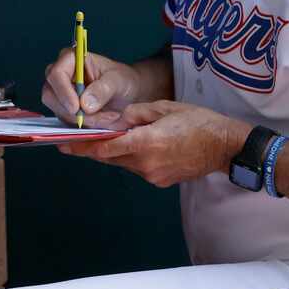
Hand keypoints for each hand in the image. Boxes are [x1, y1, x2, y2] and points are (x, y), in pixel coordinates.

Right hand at [42, 48, 145, 125]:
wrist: (128, 94)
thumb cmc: (122, 80)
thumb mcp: (118, 81)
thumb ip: (102, 89)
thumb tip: (84, 104)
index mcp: (70, 59)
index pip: (56, 74)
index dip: (63, 92)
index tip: (77, 108)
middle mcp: (60, 76)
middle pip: (51, 96)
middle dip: (73, 112)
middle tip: (99, 117)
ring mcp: (60, 95)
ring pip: (59, 112)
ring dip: (83, 120)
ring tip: (108, 117)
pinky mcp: (64, 111)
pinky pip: (67, 122)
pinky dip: (85, 126)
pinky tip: (103, 122)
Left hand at [62, 101, 247, 185]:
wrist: (224, 147)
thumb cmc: (198, 122)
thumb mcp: (163, 108)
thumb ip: (134, 115)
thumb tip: (112, 121)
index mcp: (146, 142)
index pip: (105, 148)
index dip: (82, 146)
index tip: (64, 144)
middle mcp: (146, 163)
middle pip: (110, 158)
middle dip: (93, 149)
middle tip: (72, 142)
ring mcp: (153, 175)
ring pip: (123, 163)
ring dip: (115, 153)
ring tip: (110, 140)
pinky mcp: (159, 180)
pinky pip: (138, 168)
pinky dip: (133, 158)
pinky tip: (139, 146)